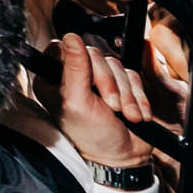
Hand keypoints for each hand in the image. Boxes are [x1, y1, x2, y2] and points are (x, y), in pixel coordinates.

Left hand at [56, 31, 154, 170]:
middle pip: (94, 54)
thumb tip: (70, 37)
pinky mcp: (122, 84)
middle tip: (111, 106)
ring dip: (126, 94)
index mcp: (54, 80)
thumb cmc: (93, 136)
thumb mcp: (78, 103)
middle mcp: (75, 76)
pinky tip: (135, 114)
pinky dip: (138, 96)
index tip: (88, 83)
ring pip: (116, 64)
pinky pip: (133, 75)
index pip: (63, 48)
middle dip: (108, 83)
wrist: (125, 156)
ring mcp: (100, 79)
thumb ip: (74, 69)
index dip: (79, 60)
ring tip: (125, 115)